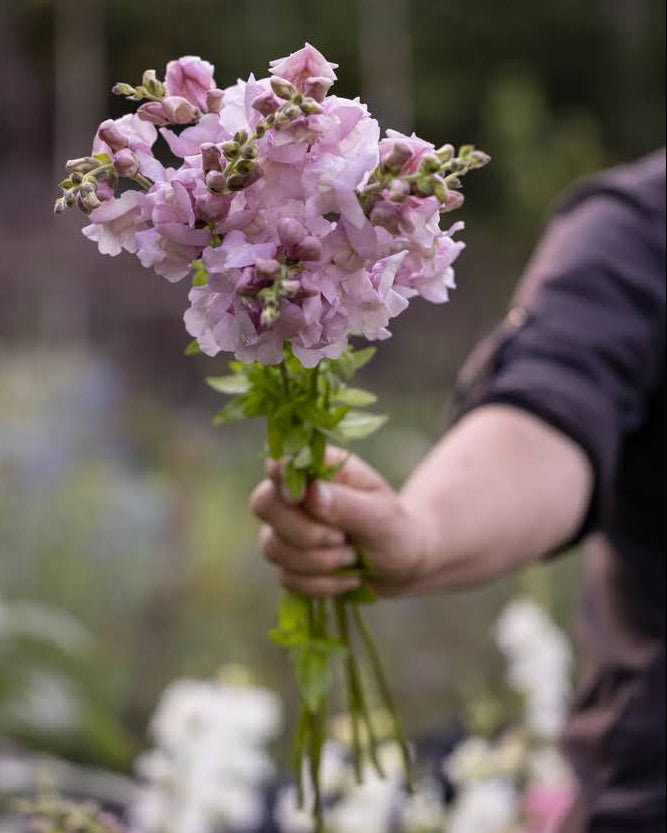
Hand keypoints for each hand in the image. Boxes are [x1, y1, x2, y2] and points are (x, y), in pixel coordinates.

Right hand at [250, 449, 433, 597]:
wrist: (402, 565)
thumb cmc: (394, 529)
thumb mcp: (380, 515)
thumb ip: (345, 503)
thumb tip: (309, 493)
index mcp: (319, 469)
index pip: (279, 461)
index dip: (280, 478)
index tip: (299, 497)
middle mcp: (296, 496)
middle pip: (263, 503)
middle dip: (304, 532)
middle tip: (342, 538)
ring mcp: (286, 530)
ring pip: (272, 547)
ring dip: (319, 561)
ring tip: (352, 556)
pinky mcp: (287, 564)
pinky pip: (286, 578)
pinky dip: (321, 584)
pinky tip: (347, 577)